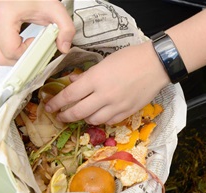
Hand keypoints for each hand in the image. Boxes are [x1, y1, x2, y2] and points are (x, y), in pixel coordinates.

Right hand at [0, 0, 75, 64]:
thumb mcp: (56, 10)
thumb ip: (66, 29)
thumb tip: (64, 48)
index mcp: (4, 16)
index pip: (10, 50)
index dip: (26, 53)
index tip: (35, 41)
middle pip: (0, 57)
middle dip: (19, 60)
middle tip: (32, 48)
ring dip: (11, 58)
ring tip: (25, 47)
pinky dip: (4, 54)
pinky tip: (17, 45)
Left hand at [45, 41, 170, 124]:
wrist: (156, 65)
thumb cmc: (130, 58)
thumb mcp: (104, 62)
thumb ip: (87, 76)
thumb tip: (73, 83)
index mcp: (96, 79)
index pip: (69, 96)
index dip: (56, 103)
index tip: (49, 106)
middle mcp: (104, 95)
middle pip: (78, 112)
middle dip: (65, 116)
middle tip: (60, 116)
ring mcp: (116, 106)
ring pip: (93, 120)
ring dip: (84, 118)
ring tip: (81, 114)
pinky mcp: (127, 112)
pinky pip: (109, 121)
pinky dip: (100, 119)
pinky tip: (99, 115)